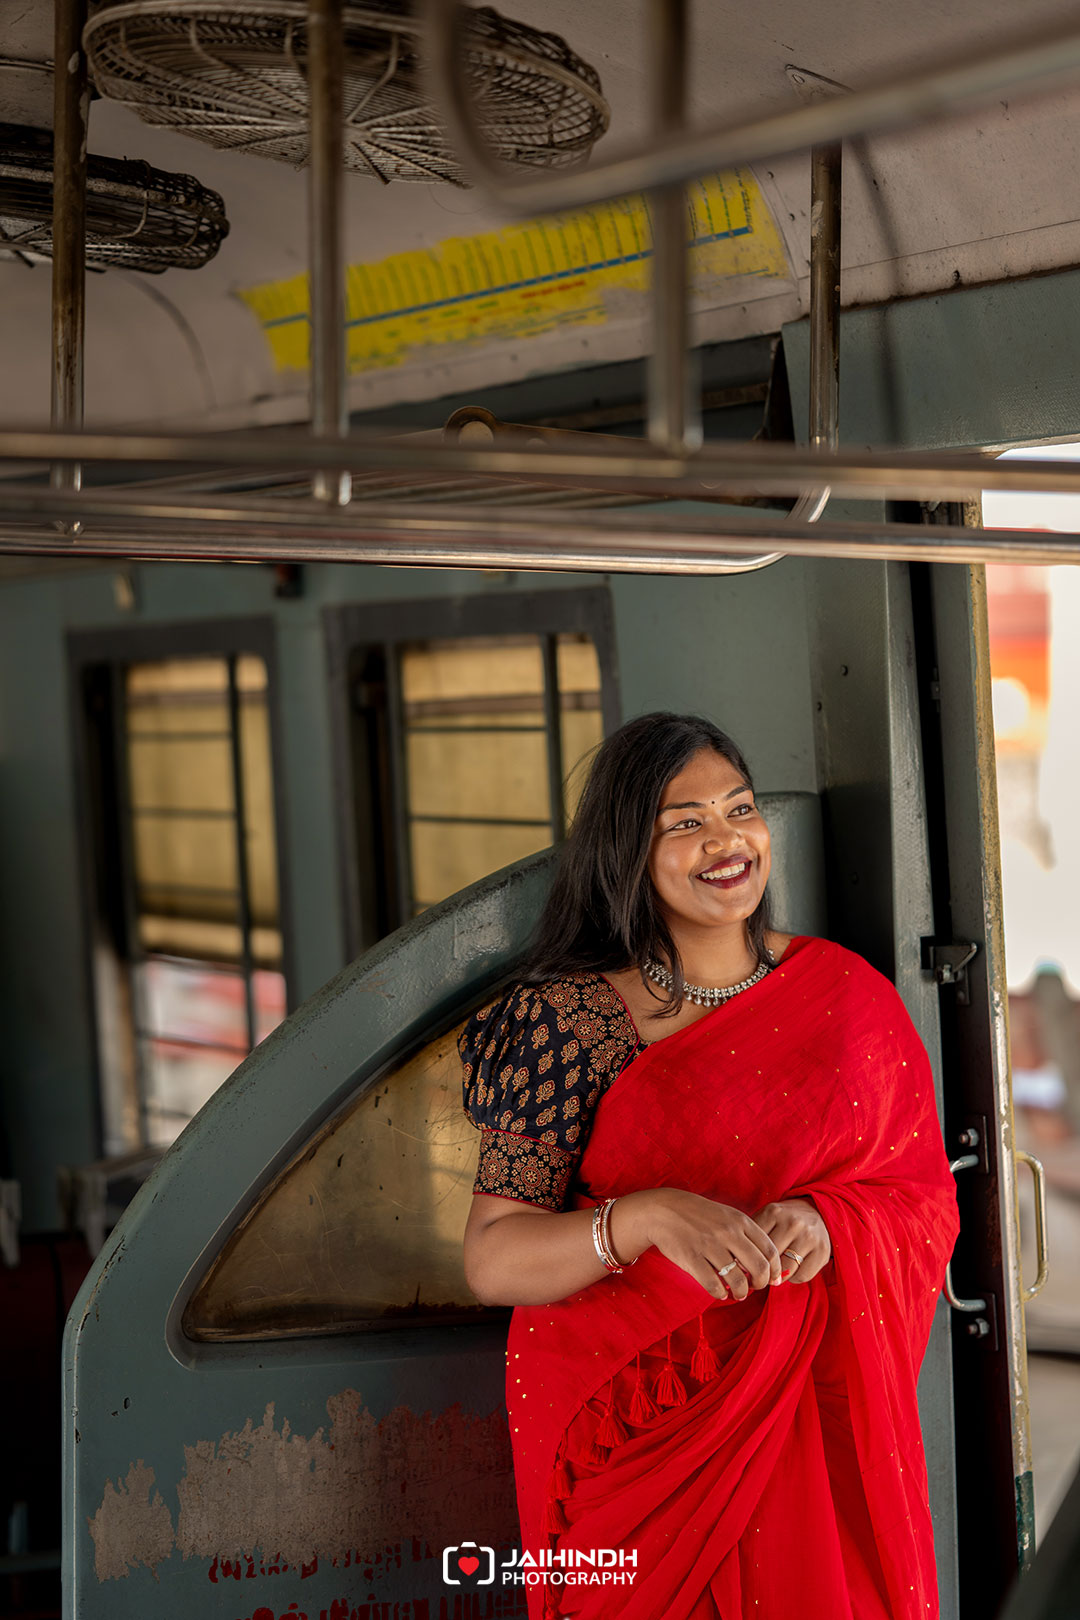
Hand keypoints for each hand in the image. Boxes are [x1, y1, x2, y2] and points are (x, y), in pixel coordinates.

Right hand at [637, 1188, 782, 1301]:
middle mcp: (728, 1233)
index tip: (775, 1279)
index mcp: (740, 1221)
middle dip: (762, 1283)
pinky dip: (720, 1294)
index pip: (769, 1250)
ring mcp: (710, 1246)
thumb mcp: (727, 1216)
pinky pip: (714, 1285)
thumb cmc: (700, 1216)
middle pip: (759, 1267)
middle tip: (756, 1287)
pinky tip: (720, 1292)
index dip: (776, 1269)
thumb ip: (746, 1235)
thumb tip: (766, 1264)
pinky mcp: (692, 1259)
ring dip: (741, 1293)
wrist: (664, 1211)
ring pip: (737, 1280)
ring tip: (739, 1294)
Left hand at [751, 1198, 831, 1283]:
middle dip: (761, 1271)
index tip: (744, 1266)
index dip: (745, 1259)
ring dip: (778, 1277)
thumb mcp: (766, 1218)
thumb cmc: (783, 1220)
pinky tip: (792, 1270)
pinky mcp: (822, 1251)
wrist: (816, 1211)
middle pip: (769, 1259)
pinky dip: (794, 1278)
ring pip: (785, 1270)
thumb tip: (736, 1266)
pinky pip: (802, 1276)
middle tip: (758, 1275)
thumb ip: (752, 1237)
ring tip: (774, 1274)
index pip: (753, 1244)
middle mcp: (792, 1223)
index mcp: (773, 1212)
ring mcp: (809, 1237)